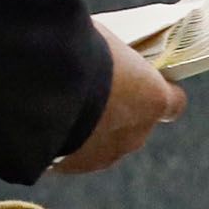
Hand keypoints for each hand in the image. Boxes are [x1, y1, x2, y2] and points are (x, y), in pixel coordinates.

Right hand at [54, 36, 184, 173]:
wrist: (35, 85)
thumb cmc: (75, 51)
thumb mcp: (104, 41)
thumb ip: (113, 59)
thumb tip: (104, 55)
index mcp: (154, 99)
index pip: (172, 103)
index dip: (156, 93)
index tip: (141, 82)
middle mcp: (135, 134)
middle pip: (134, 125)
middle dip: (115, 111)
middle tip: (88, 91)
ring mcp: (103, 156)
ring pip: (101, 144)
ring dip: (87, 130)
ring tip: (59, 107)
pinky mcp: (70, 167)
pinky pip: (69, 154)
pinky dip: (60, 142)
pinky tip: (41, 122)